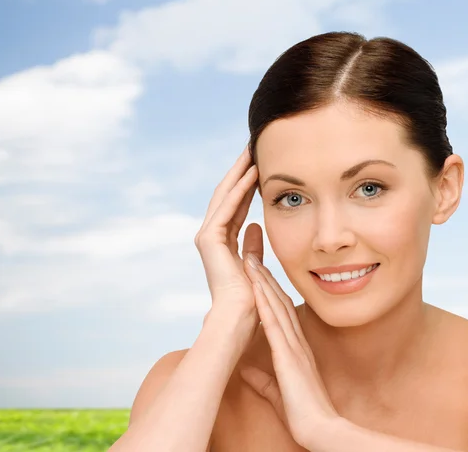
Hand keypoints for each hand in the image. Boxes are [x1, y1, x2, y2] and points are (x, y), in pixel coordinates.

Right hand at [194, 145, 261, 323]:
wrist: (238, 320)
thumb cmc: (250, 300)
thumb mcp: (255, 264)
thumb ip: (253, 245)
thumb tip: (257, 226)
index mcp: (222, 243)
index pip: (235, 206)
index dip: (247, 185)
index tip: (260, 165)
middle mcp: (212, 237)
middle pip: (227, 196)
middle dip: (241, 171)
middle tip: (253, 148)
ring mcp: (208, 237)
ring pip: (224, 196)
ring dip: (239, 172)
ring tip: (252, 150)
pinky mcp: (209, 240)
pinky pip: (227, 208)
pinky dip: (239, 189)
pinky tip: (252, 172)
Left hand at [239, 256, 339, 446]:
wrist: (321, 430)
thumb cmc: (304, 415)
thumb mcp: (277, 393)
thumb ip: (263, 380)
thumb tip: (245, 370)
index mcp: (295, 349)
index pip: (281, 313)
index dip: (269, 292)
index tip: (258, 275)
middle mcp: (296, 342)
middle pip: (278, 302)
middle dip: (264, 278)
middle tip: (252, 255)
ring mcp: (293, 346)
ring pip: (276, 306)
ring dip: (262, 283)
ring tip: (249, 260)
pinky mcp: (287, 355)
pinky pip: (274, 324)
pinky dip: (264, 303)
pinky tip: (255, 287)